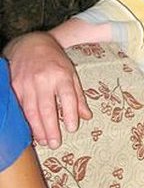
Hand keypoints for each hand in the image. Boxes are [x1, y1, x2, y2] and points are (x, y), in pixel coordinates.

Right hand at [5, 33, 90, 148]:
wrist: (31, 43)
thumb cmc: (55, 60)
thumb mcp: (71, 74)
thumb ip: (78, 96)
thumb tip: (87, 116)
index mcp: (61, 75)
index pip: (67, 98)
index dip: (69, 114)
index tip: (71, 129)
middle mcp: (43, 80)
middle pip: (46, 108)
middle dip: (51, 128)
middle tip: (55, 143)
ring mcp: (26, 84)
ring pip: (30, 111)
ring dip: (37, 129)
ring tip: (44, 141)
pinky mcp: (13, 87)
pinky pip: (18, 107)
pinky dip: (24, 120)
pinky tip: (29, 131)